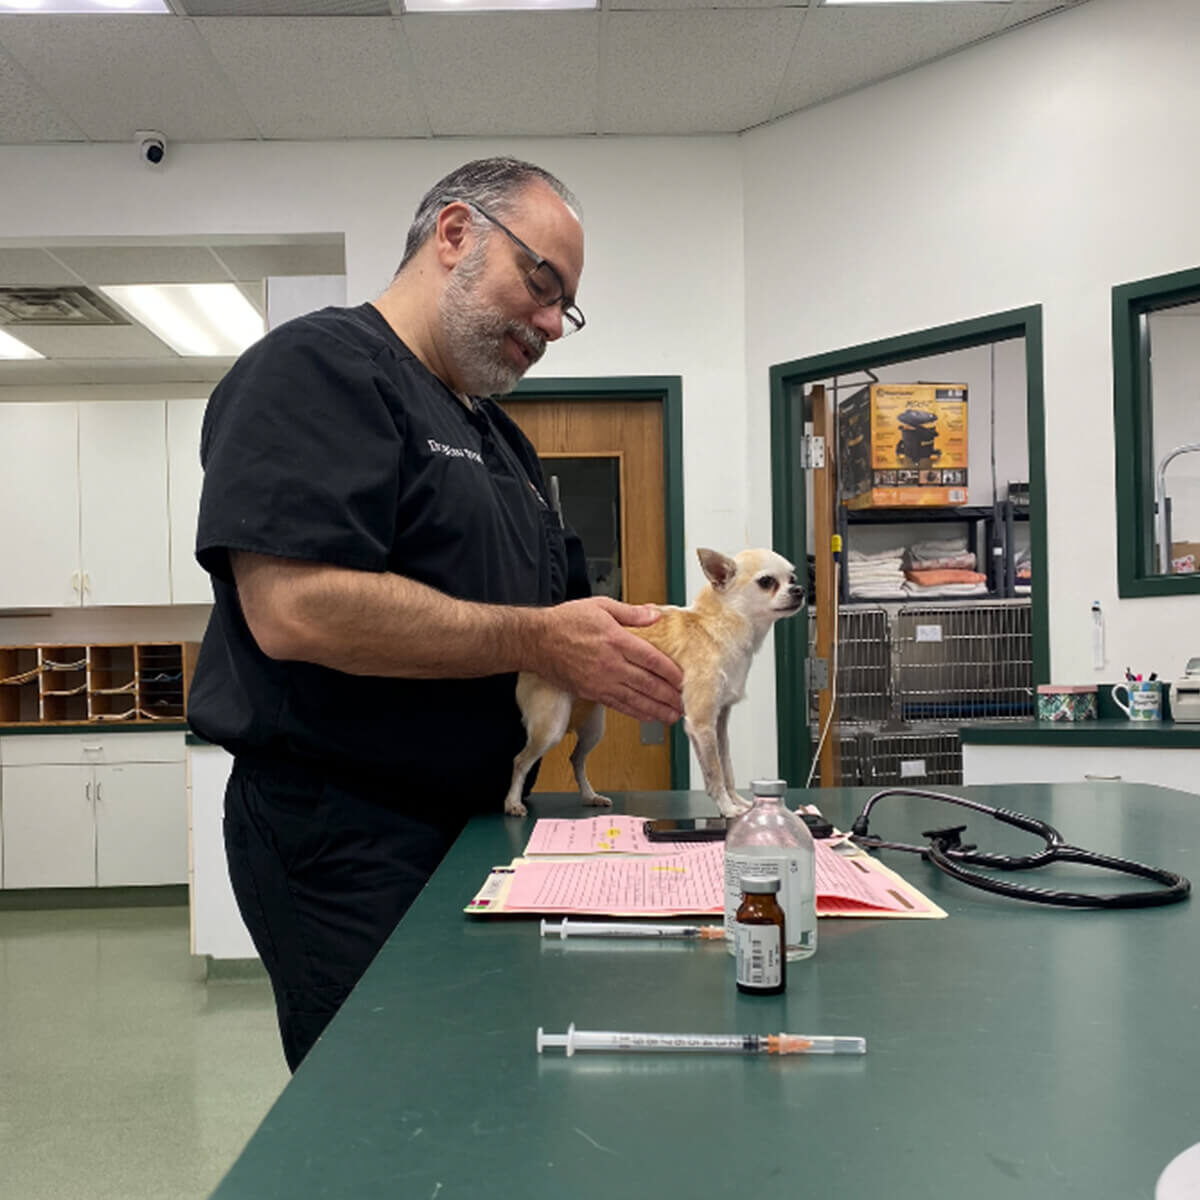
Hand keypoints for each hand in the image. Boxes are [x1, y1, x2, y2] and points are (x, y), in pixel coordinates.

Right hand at [533, 598, 683, 723]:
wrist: (536, 641)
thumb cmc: (565, 621)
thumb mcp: (600, 606)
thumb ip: (631, 613)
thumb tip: (654, 615)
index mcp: (616, 640)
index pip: (652, 660)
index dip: (671, 672)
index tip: (685, 679)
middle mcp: (611, 664)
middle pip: (648, 684)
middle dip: (670, 696)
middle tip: (687, 703)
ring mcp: (601, 681)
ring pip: (636, 700)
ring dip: (658, 710)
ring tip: (674, 716)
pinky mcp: (591, 692)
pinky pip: (620, 706)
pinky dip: (637, 713)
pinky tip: (649, 716)